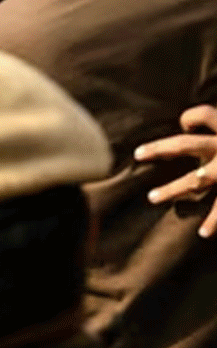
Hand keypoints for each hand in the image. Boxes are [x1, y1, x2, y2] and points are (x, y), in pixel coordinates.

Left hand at [135, 104, 216, 236]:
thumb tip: (205, 125)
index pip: (203, 114)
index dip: (192, 117)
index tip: (183, 123)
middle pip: (186, 144)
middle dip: (160, 149)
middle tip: (138, 154)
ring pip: (195, 180)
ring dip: (172, 190)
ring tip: (151, 197)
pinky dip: (215, 221)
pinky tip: (204, 233)